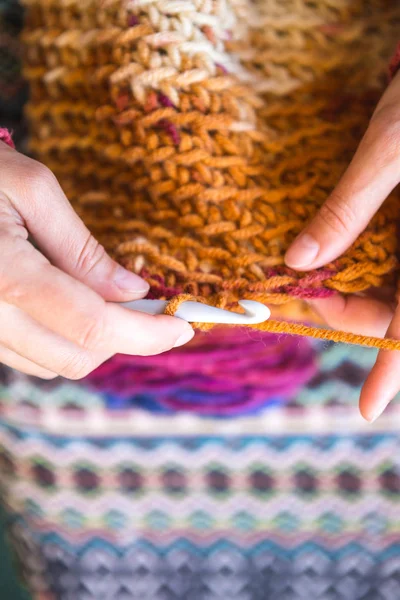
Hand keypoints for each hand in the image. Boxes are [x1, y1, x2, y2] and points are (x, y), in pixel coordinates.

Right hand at [0, 143, 193, 378]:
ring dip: (94, 341)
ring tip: (109, 301)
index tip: (182, 326)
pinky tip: (71, 307)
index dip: (147, 334)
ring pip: (52, 363)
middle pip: (77, 356)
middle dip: (124, 338)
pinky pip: (26, 356)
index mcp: (6, 275)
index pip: (93, 326)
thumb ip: (83, 248)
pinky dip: (61, 340)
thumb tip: (133, 292)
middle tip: (149, 307)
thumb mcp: (31, 190)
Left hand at [285, 71, 399, 422]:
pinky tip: (312, 252)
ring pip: (375, 282)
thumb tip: (300, 260)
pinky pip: (373, 253)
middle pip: (386, 307)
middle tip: (285, 302)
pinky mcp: (397, 219)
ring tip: (288, 280)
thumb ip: (349, 208)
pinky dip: (342, 257)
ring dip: (333, 286)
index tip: (366, 409)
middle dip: (337, 311)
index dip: (391, 372)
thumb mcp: (392, 151)